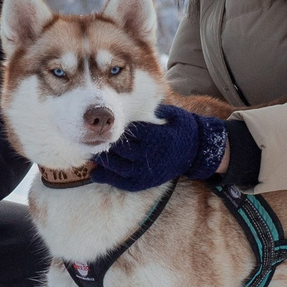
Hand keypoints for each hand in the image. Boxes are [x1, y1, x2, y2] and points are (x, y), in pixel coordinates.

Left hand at [89, 103, 228, 191]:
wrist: (197, 153)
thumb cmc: (184, 130)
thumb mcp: (176, 115)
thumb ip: (161, 110)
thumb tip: (149, 103)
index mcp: (155, 137)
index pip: (129, 134)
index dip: (114, 131)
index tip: (103, 128)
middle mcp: (149, 155)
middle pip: (120, 150)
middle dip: (105, 146)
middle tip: (90, 141)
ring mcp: (146, 171)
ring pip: (118, 167)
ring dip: (102, 163)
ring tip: (89, 157)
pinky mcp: (145, 182)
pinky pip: (123, 183)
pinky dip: (108, 179)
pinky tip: (96, 174)